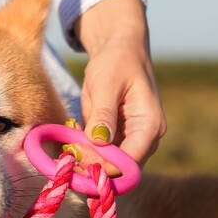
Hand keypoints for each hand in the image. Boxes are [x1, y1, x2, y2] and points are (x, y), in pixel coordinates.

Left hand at [74, 0, 165, 169]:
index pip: (132, 160)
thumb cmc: (116, 61)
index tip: (80, 164)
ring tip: (67, 150)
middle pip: (121, 168)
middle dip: (94, 167)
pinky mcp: (117, 138)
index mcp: (150, 124)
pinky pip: (102, 154)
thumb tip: (99, 141)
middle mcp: (145, 137)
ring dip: (87, 162)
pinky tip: (71, 143)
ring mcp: (131, 139)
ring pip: (110, 165)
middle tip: (68, 158)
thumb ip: (103, 113)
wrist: (119, 49)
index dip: (106, 167)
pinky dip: (86, 153)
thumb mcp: (106, 83)